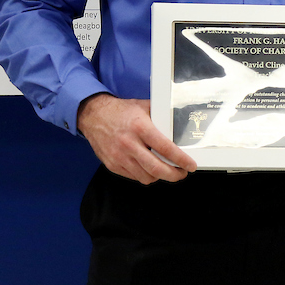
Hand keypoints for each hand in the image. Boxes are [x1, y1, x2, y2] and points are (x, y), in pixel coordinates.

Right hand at [76, 94, 196, 183]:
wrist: (93, 116)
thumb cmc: (120, 111)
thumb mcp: (143, 107)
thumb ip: (160, 115)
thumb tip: (178, 122)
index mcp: (140, 128)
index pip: (165, 148)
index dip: (181, 159)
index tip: (190, 165)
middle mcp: (129, 144)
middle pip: (156, 169)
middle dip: (174, 175)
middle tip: (182, 174)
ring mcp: (119, 157)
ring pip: (146, 177)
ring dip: (160, 177)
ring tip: (167, 171)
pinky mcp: (112, 165)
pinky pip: (134, 177)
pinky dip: (145, 176)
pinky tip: (150, 169)